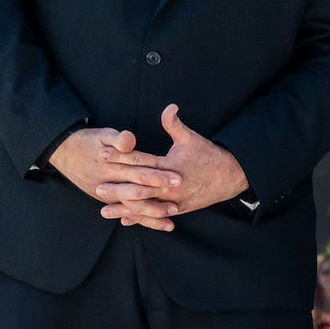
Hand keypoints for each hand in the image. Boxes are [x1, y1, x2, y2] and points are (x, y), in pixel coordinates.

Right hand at [50, 126, 187, 229]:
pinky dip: (144, 219)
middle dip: (159, 193)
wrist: (63, 152)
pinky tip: (163, 224)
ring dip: (153, 211)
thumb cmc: (87, 141)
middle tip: (180, 195)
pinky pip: (127, 212)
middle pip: (136, 189)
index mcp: (108, 164)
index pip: (136, 169)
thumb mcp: (101, 135)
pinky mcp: (106, 200)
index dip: (156, 173)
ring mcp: (105, 193)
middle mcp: (106, 181)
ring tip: (174, 211)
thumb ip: (117, 138)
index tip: (176, 175)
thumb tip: (130, 139)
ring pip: (131, 206)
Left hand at [97, 106, 250, 227]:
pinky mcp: (179, 209)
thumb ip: (175, 124)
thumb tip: (169, 107)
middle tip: (97, 188)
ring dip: (124, 209)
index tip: (102, 154)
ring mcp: (175, 199)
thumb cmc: (209, 156)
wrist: (231, 176)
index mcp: (171, 165)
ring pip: (146, 206)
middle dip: (118, 188)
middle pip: (140, 187)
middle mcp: (171, 185)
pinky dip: (141, 219)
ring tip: (104, 211)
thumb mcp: (192, 138)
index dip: (121, 156)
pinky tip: (125, 221)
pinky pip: (157, 215)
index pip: (141, 160)